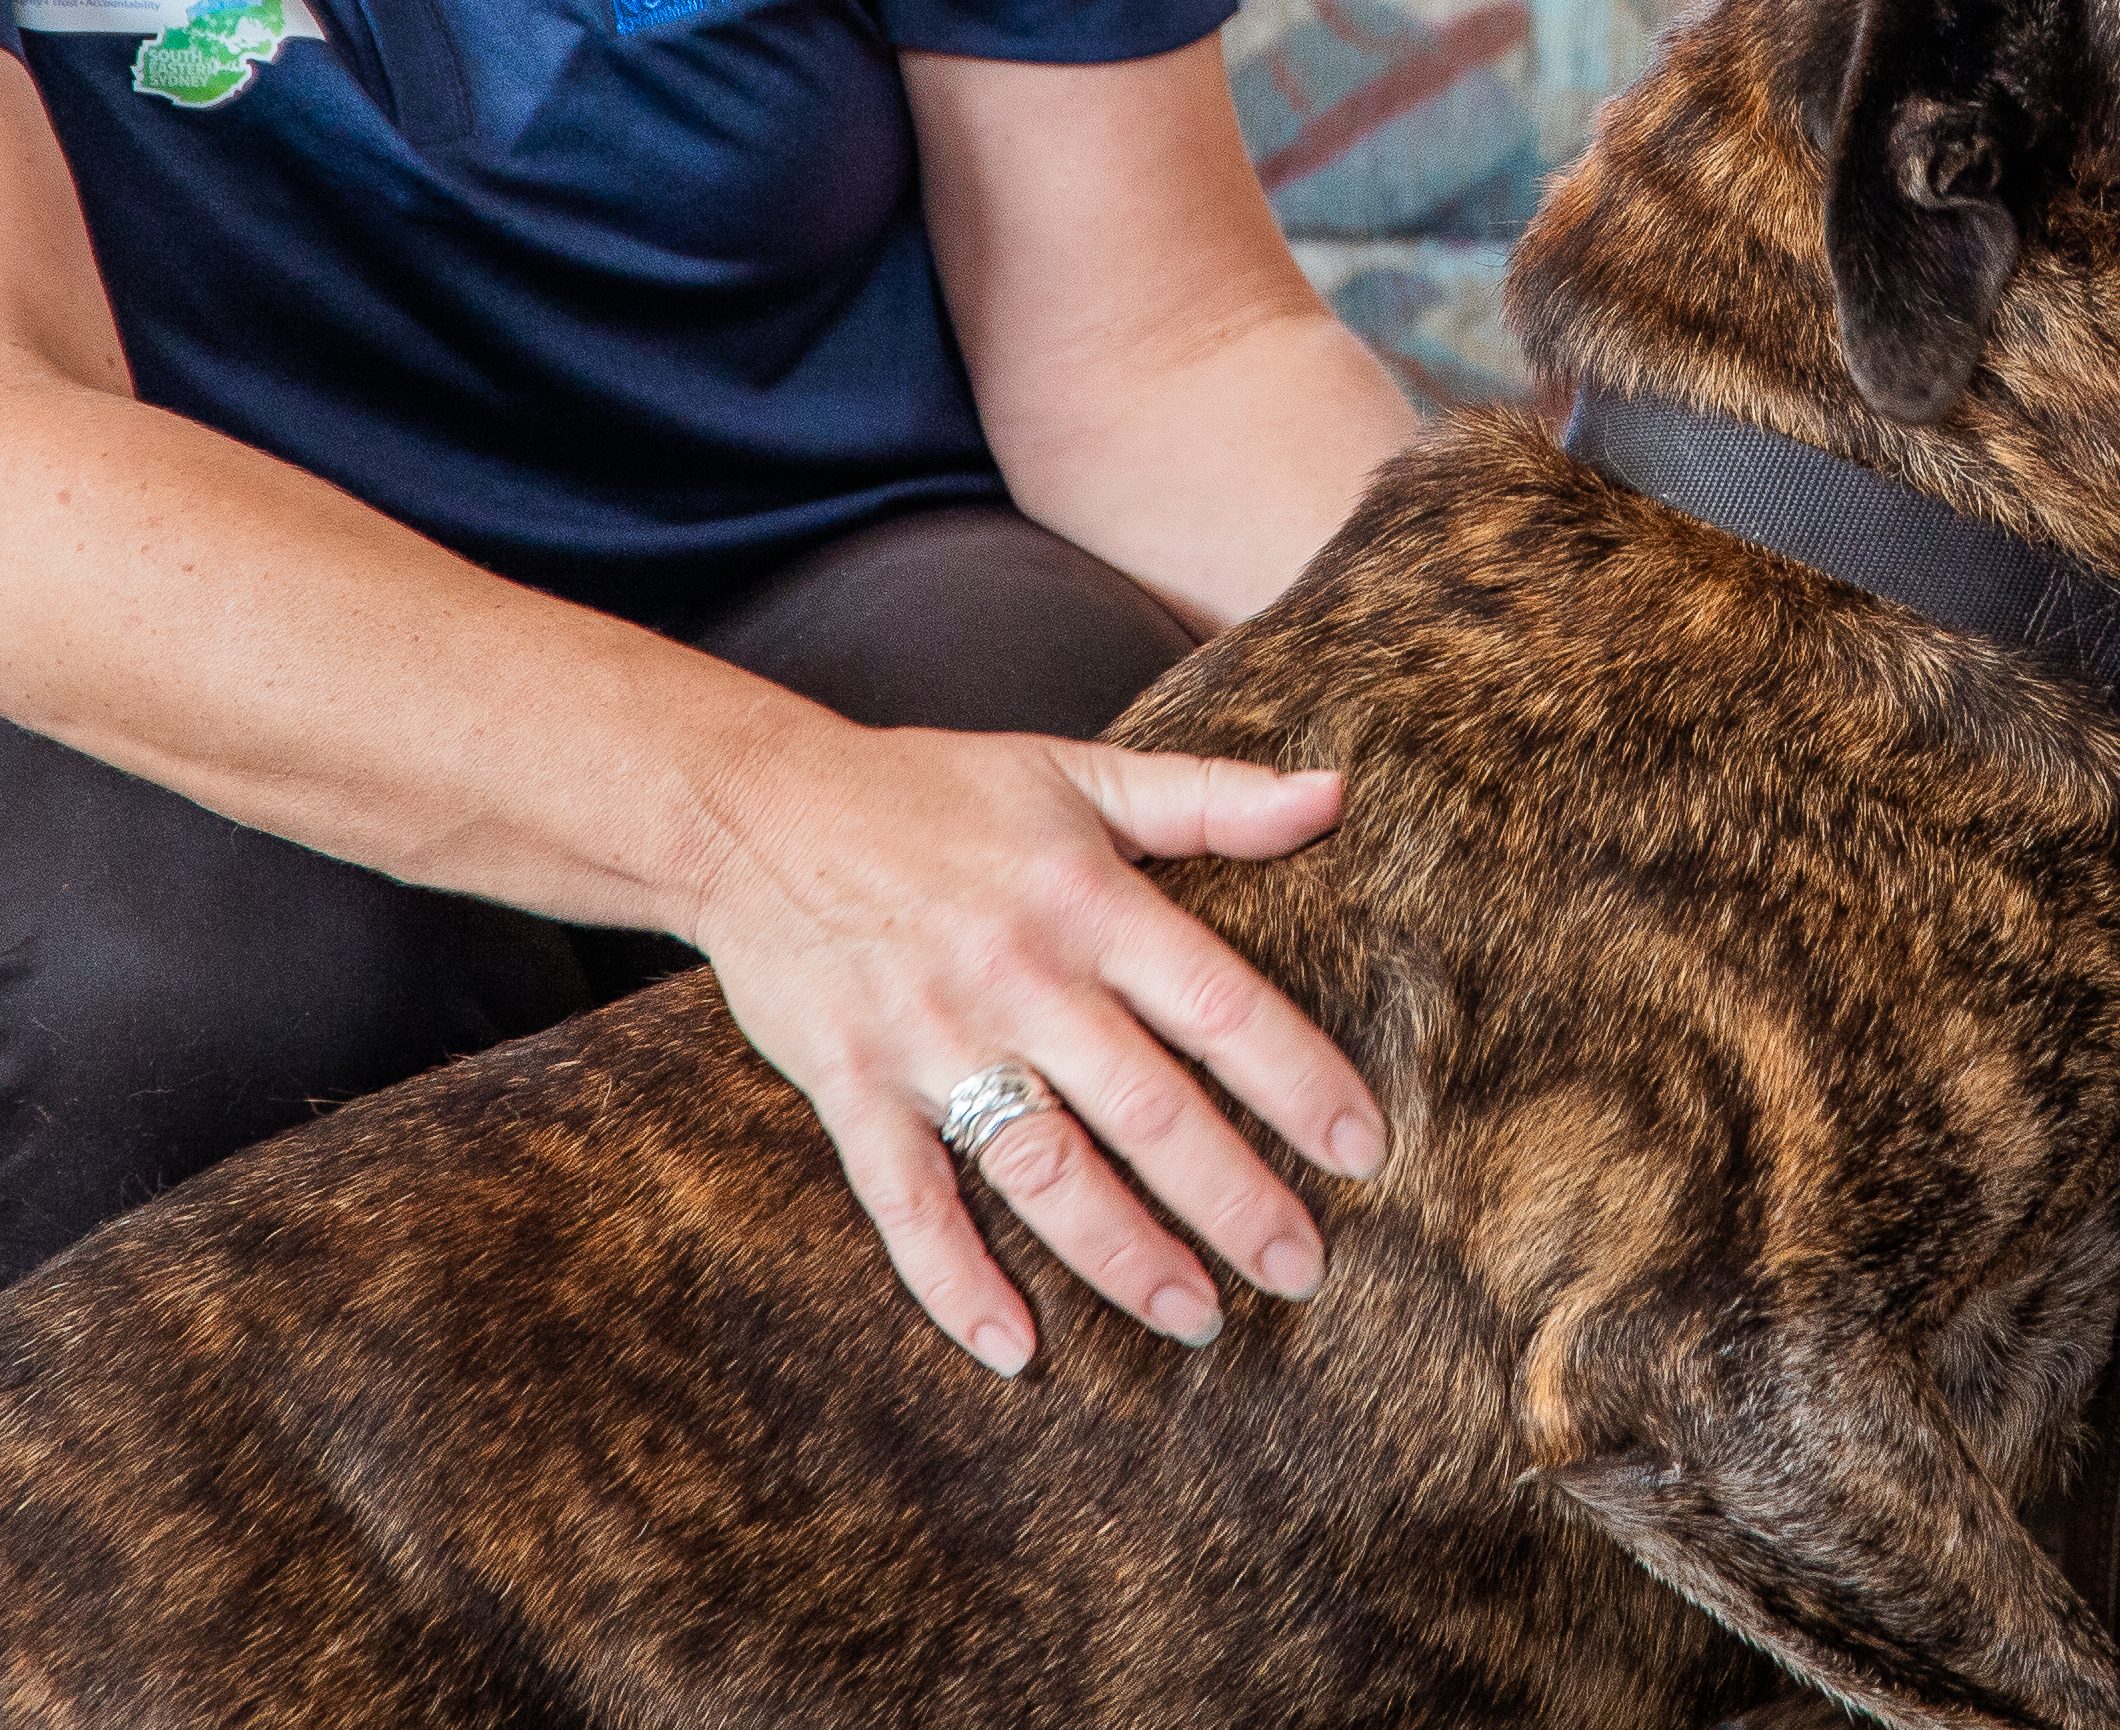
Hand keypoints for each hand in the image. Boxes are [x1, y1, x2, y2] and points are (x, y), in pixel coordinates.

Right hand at [680, 715, 1386, 1377]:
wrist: (755, 808)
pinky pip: (906, 1202)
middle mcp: (1017, 976)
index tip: (1364, 1149)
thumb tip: (1334, 796)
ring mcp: (929, 1039)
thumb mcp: (1076, 771)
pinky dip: (955, 1280)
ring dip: (1122, 1253)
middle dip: (1230, 1197)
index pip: (1216, 1001)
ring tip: (1195, 1318)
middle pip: (1144, 1106)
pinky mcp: (851, 1088)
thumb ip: (1209, 797)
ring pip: (1040, 1168)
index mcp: (1085, 900)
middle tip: (1302, 1270)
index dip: (1296, 1078)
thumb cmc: (933, 791)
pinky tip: (1016, 1348)